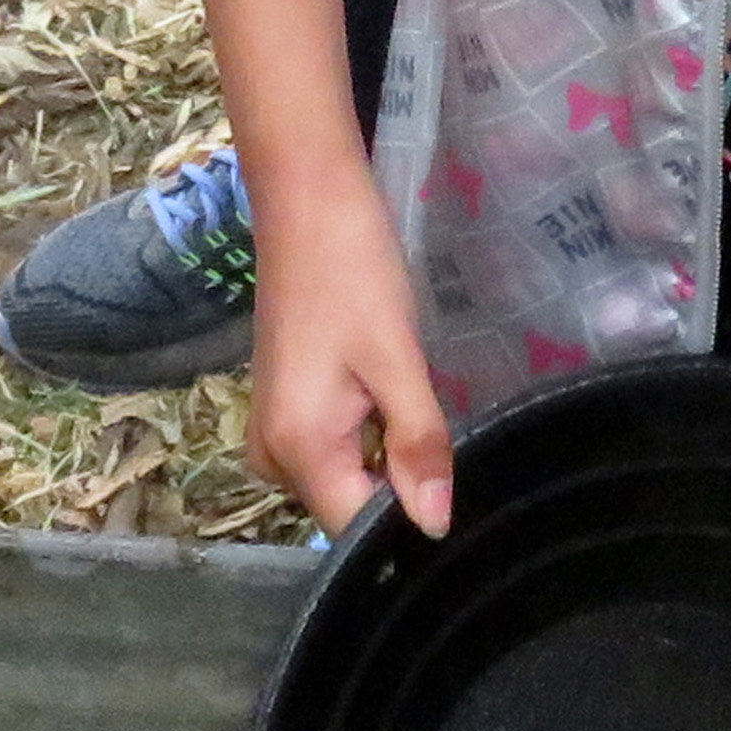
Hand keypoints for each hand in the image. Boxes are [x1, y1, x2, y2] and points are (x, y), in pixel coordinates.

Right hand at [248, 166, 453, 539]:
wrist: (307, 204)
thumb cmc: (355, 272)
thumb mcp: (398, 360)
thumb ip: (418, 445)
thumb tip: (434, 525)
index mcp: (299, 448)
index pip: (357, 527)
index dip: (410, 519)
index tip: (456, 488)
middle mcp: (273, 455)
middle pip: (351, 506)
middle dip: (401, 486)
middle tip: (447, 438)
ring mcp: (273, 434)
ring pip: (346, 479)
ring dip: (389, 459)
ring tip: (419, 410)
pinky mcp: (284, 412)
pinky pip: (334, 452)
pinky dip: (370, 437)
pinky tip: (393, 400)